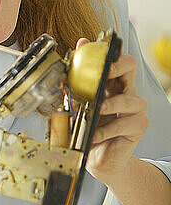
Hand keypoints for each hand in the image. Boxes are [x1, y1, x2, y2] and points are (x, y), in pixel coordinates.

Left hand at [76, 38, 148, 186]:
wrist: (100, 160)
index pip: (115, 58)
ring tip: (97, 111)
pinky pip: (124, 124)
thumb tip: (65, 73)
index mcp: (112, 83)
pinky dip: (106, 130)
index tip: (96, 44)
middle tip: (104, 71)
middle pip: (130, 65)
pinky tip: (94, 135)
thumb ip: (76, 88)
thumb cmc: (90, 131)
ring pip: (130, 98)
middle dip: (117, 65)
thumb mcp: (79, 108)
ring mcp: (136, 109)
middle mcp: (127, 92)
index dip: (109, 48)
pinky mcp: (138, 126)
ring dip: (111, 105)